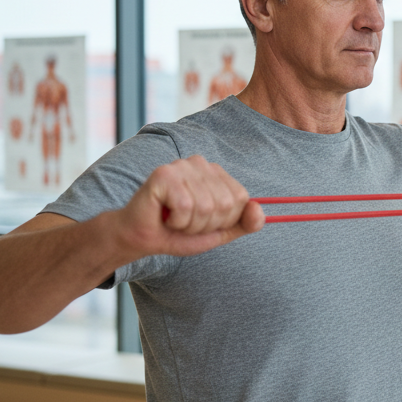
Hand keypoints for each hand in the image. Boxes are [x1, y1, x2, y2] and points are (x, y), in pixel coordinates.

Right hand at [115, 155, 263, 257]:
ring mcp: (182, 166)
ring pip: (206, 207)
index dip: (224, 220)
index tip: (203, 221)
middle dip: (206, 224)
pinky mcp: (164, 174)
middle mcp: (201, 163)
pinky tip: (165, 216)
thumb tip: (260, 210)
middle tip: (186, 222)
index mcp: (216, 173)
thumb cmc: (178, 232)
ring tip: (175, 219)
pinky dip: (177, 221)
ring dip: (190, 225)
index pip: (241, 199)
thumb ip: (244, 223)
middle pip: (225, 204)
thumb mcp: (218, 232)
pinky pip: (186, 206)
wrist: (141, 238)